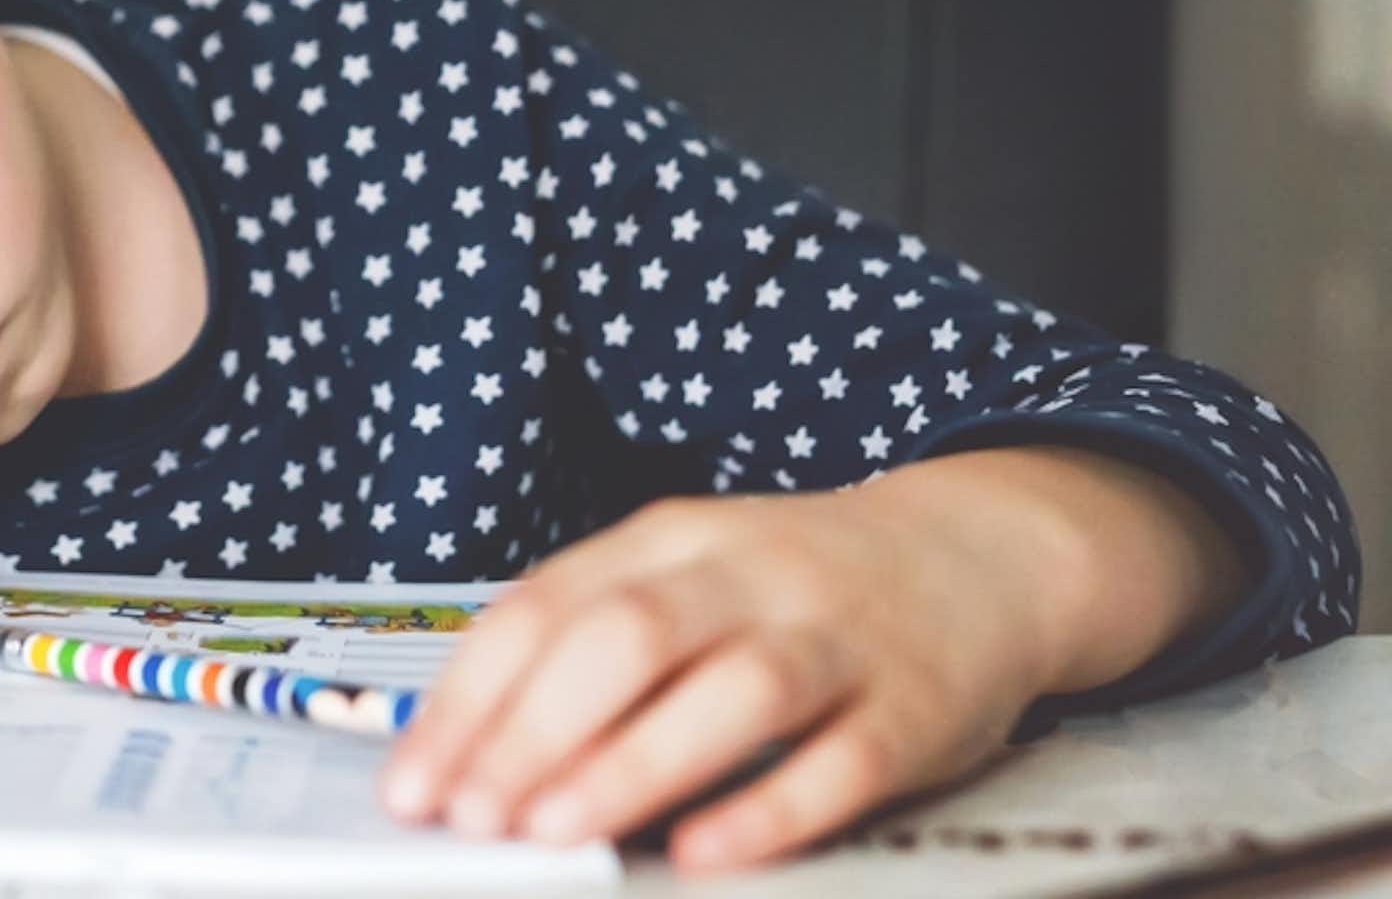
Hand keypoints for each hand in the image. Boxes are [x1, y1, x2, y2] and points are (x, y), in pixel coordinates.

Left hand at [379, 471, 1078, 870]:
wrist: (980, 554)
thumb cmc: (793, 588)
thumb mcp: (681, 576)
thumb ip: (583, 640)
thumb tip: (466, 743)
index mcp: (668, 542)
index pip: (542, 611)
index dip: (466, 703)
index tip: (412, 784)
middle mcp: (746, 576)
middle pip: (624, 639)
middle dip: (533, 732)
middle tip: (473, 817)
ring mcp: (835, 638)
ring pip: (730, 691)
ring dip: (632, 763)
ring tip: (555, 829)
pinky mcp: (914, 709)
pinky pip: (842, 759)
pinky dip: (770, 807)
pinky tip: (704, 851)